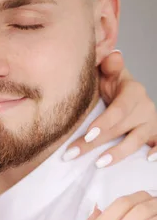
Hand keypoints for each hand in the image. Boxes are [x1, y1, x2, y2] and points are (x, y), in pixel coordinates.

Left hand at [64, 51, 156, 166]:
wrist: (123, 91)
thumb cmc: (110, 84)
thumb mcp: (107, 72)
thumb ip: (108, 66)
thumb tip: (112, 56)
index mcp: (132, 91)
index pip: (119, 109)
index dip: (104, 123)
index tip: (87, 134)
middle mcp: (144, 107)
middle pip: (120, 128)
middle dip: (94, 143)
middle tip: (71, 154)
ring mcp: (150, 122)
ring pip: (136, 141)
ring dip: (117, 154)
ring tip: (98, 164)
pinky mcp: (154, 133)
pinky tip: (148, 160)